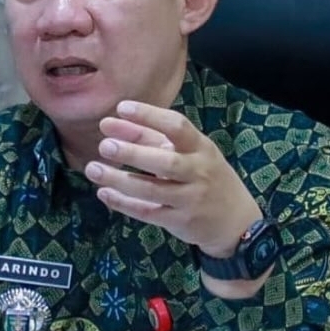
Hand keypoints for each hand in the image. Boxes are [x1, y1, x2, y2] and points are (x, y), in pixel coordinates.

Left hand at [85, 100, 262, 259]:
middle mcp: (197, 172)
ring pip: (151, 190)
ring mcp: (189, 199)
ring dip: (119, 180)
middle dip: (133, 153)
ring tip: (93, 168)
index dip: (150, 116)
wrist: (236, 222)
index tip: (121, 108)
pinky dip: (123, 204)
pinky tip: (103, 193)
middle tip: (104, 144)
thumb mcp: (190, 152)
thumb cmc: (207, 176)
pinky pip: (147, 212)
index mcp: (201, 148)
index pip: (177, 126)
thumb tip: (114, 121)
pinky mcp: (179, 222)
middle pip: (165, 162)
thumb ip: (152, 136)